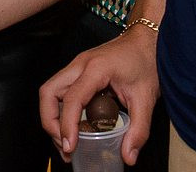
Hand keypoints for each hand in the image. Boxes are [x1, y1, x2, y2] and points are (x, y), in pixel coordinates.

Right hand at [40, 24, 159, 163]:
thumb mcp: (146, 98)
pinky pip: (60, 91)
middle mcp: (80, 65)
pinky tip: (74, 126)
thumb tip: (128, 156)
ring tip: (66, 140)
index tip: (70, 146)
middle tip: (64, 144)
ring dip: (52, 117)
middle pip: (48, 92)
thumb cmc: (146, 60)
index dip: (67, 126)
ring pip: (50, 91)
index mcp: (96, 68)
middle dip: (50, 121)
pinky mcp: (79, 71)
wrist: (147, 40)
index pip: (72, 99)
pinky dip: (61, 110)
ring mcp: (77, 66)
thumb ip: (139, 129)